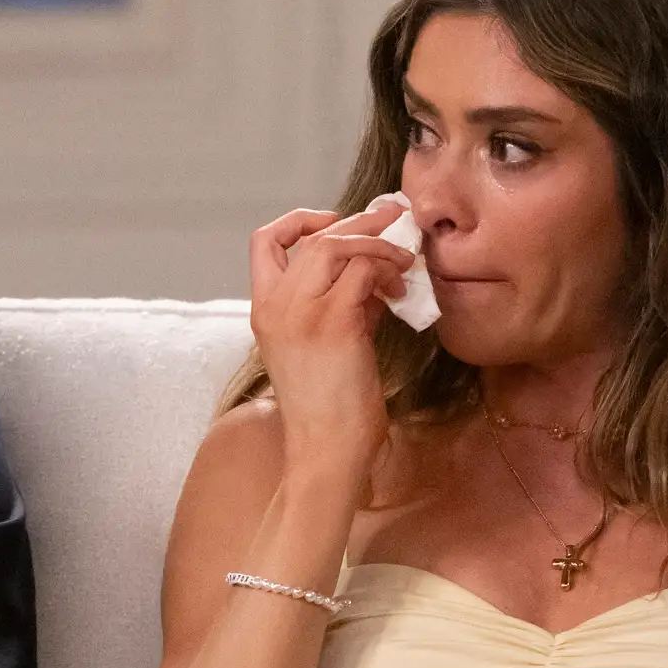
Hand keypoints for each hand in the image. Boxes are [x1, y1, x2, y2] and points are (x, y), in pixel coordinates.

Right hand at [247, 201, 416, 479]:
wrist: (326, 449)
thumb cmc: (328, 409)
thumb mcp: (323, 346)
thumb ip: (338, 305)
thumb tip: (373, 276)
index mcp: (263, 311)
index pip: (264, 242)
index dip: (298, 221)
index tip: (333, 222)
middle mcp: (274, 305)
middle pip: (313, 238)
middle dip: (359, 222)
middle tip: (394, 219)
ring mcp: (301, 312)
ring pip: (339, 245)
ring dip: (379, 244)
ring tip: (404, 259)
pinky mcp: (334, 322)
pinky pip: (364, 270)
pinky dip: (388, 269)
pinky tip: (401, 287)